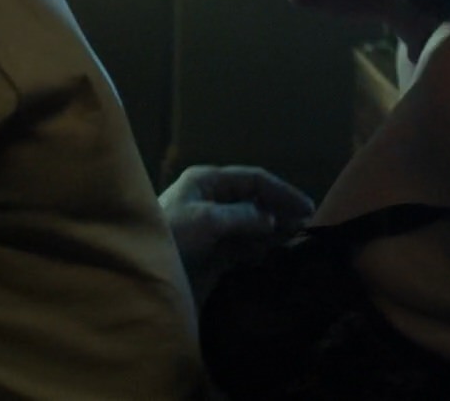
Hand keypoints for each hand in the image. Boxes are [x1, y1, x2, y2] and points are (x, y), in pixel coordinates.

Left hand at [159, 164, 313, 285]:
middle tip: (307, 226)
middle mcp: (211, 198)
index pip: (253, 179)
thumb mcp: (206, 220)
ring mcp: (211, 225)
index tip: (306, 207)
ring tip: (297, 241)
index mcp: (207, 181)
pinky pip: (242, 245)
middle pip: (254, 200)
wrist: (141, 269)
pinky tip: (274, 255)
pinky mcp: (210, 250)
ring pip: (251, 223)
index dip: (281, 191)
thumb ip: (241, 216)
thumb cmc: (169, 235)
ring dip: (273, 230)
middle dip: (280, 210)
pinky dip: (259, 248)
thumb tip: (270, 218)